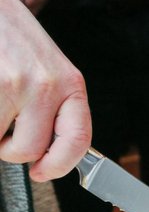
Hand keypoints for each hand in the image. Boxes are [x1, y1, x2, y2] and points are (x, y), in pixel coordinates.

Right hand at [0, 0, 90, 180]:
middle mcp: (48, 85)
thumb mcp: (50, 70)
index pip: (78, 140)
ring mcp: (16, 84)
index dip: (59, 165)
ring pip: (2, 143)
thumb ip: (56, 108)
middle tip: (4, 134)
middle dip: (12, 150)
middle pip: (31, 149)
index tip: (43, 172)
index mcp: (71, 84)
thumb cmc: (15, 39)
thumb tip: (49, 153)